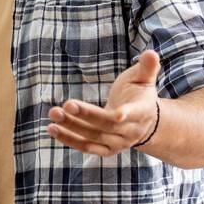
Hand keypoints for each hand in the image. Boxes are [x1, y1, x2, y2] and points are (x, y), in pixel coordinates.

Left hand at [47, 50, 161, 157]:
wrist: (141, 122)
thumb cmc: (138, 94)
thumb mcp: (143, 79)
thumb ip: (147, 67)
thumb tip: (151, 52)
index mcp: (142, 112)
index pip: (134, 113)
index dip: (126, 113)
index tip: (117, 113)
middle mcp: (131, 131)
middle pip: (107, 124)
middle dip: (86, 114)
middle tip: (67, 104)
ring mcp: (118, 143)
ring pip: (93, 137)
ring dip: (71, 127)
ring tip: (53, 113)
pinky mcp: (105, 150)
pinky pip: (85, 147)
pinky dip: (68, 139)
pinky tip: (52, 128)